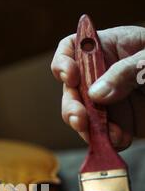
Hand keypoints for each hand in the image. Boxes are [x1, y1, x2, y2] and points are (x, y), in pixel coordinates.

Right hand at [51, 26, 144, 149]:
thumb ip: (125, 72)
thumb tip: (96, 93)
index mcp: (108, 49)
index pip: (73, 49)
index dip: (64, 62)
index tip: (70, 76)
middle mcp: (102, 76)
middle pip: (71, 90)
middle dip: (71, 106)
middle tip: (80, 118)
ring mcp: (108, 102)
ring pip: (82, 117)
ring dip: (87, 129)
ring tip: (106, 134)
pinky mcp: (117, 124)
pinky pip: (101, 136)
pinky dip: (106, 142)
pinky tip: (120, 139)